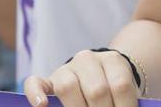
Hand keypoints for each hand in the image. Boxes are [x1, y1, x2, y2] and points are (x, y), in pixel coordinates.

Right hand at [24, 49, 139, 106]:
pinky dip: (36, 94)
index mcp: (113, 60)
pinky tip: (41, 105)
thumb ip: (122, 101)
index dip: (124, 106)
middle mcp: (88, 59)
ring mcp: (66, 68)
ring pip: (68, 86)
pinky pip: (35, 82)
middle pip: (96, 90)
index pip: (120, 85)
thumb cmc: (114, 89)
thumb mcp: (124, 92)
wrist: (98, 75)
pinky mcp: (48, 80)